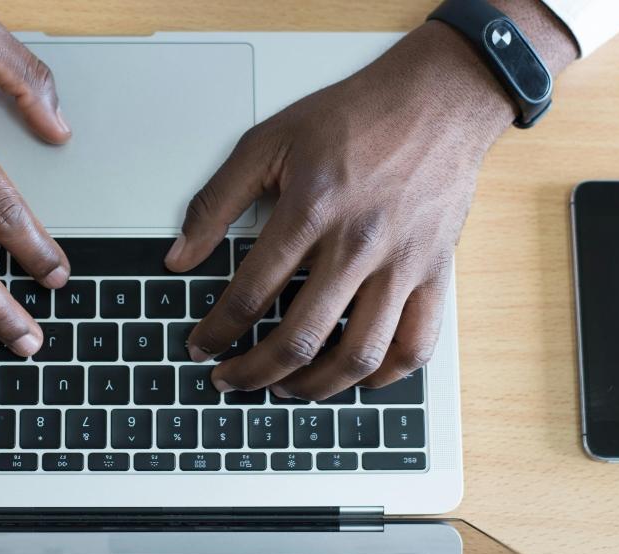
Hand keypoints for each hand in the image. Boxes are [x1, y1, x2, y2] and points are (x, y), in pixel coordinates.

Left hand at [165, 21, 529, 399]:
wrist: (439, 100)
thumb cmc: (354, 118)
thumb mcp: (268, 141)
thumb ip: (216, 201)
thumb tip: (180, 256)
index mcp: (311, 211)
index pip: (250, 294)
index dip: (216, 331)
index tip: (201, 346)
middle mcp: (358, 244)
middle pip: (299, 338)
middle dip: (253, 372)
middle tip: (230, 380)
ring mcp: (402, 264)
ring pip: (357, 356)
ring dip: (314, 387)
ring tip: (286, 389)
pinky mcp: (436, 274)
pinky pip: (415, 346)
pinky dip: (383, 376)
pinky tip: (355, 378)